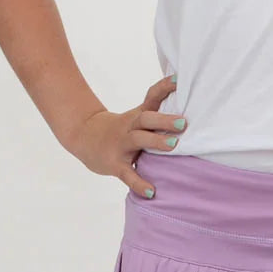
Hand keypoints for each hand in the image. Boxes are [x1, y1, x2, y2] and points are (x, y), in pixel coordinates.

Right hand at [65, 73, 185, 198]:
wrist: (84, 136)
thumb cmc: (121, 128)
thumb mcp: (136, 117)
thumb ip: (158, 114)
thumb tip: (188, 110)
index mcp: (137, 115)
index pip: (151, 97)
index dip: (164, 87)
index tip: (179, 79)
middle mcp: (129, 127)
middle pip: (146, 118)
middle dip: (164, 119)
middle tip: (183, 122)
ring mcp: (120, 145)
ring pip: (138, 140)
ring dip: (155, 141)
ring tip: (174, 145)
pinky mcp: (114, 164)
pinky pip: (127, 174)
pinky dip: (139, 183)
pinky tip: (152, 192)